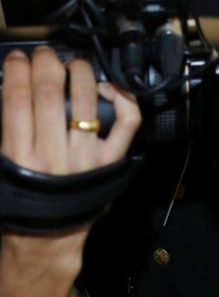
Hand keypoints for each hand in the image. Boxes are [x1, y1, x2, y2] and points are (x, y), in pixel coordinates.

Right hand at [0, 47, 139, 296]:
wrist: (48, 242)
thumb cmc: (21, 205)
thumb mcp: (1, 167)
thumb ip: (8, 132)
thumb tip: (12, 90)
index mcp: (19, 155)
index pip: (16, 99)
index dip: (17, 71)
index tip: (17, 58)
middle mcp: (54, 153)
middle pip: (51, 93)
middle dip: (46, 64)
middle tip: (44, 53)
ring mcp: (88, 155)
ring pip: (88, 100)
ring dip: (80, 73)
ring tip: (72, 63)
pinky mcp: (112, 159)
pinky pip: (127, 122)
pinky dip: (122, 99)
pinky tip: (108, 86)